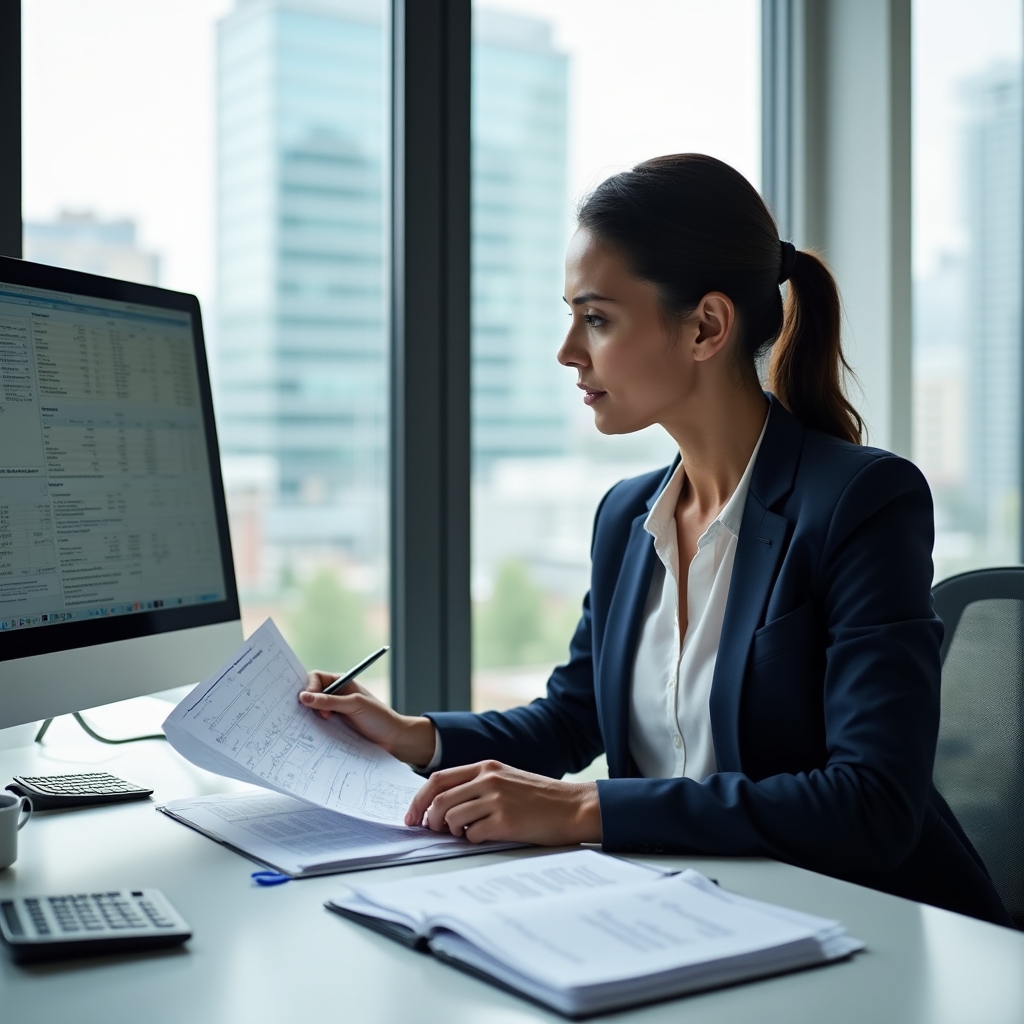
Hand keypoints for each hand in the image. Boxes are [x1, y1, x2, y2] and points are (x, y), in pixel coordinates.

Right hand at [299, 672, 435, 766]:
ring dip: (313, 716)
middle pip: (311, 694)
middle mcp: (336, 695)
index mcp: (342, 682)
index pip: (316, 677)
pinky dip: (316, 727)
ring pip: (313, 710)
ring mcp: (335, 710)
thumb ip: (329, 701)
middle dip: (309, 703)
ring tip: (325, 722)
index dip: (310, 687)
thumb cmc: (378, 717)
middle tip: (322, 715)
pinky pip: (319, 724)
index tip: (312, 701)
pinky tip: (321, 732)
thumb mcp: (354, 705)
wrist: (393, 738)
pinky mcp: (335, 726)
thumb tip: (303, 697)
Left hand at [404, 760, 601, 845]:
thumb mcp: (507, 779)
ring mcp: (496, 800)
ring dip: (453, 831)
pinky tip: (487, 836)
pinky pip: (472, 835)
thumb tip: (444, 805)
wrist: (573, 806)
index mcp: (486, 767)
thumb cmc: (540, 798)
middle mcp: (488, 780)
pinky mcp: (505, 821)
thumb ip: (478, 785)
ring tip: (467, 833)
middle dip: (429, 819)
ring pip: (452, 818)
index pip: (438, 779)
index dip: (419, 800)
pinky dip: (473, 840)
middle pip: (439, 799)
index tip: (412, 816)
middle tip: (433, 831)